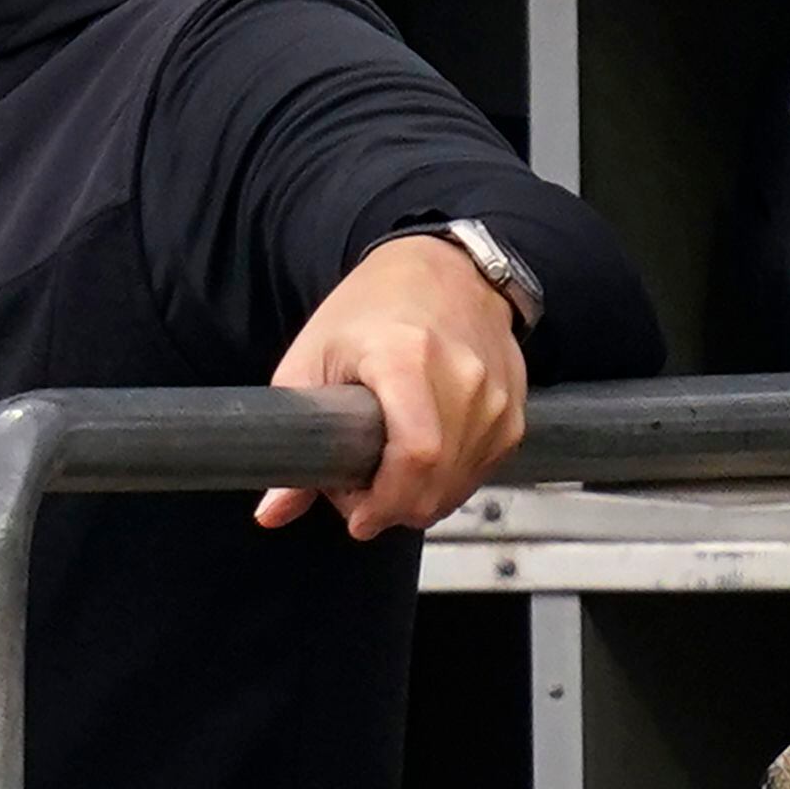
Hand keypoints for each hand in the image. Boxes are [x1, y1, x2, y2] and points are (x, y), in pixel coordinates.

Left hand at [257, 234, 526, 539]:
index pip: (416, 454)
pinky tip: (420, 462)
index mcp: (406, 357)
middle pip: (438, 479)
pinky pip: (482, 471)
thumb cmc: (369, 311)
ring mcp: (497, 394)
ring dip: (420, 497)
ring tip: (385, 470)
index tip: (357, 516)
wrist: (444, 271)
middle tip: (360, 495)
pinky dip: (448, 482)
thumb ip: (294, 437)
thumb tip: (274, 511)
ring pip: (461, 484)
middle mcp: (463, 376)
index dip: (386, 501)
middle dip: (394, 507)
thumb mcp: (311, 361)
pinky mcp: (515, 410)